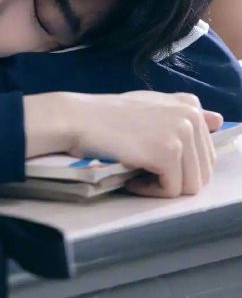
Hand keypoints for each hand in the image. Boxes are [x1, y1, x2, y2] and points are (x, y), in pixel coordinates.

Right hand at [25, 90, 222, 197]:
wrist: (78, 119)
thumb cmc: (107, 115)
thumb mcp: (150, 107)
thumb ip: (183, 113)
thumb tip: (219, 120)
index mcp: (190, 106)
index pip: (205, 156)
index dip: (177, 167)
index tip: (149, 159)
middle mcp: (191, 117)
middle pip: (201, 174)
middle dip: (171, 180)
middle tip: (140, 168)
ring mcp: (181, 134)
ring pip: (189, 186)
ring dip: (160, 188)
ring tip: (135, 173)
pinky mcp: (168, 152)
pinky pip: (171, 191)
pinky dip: (149, 191)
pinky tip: (130, 177)